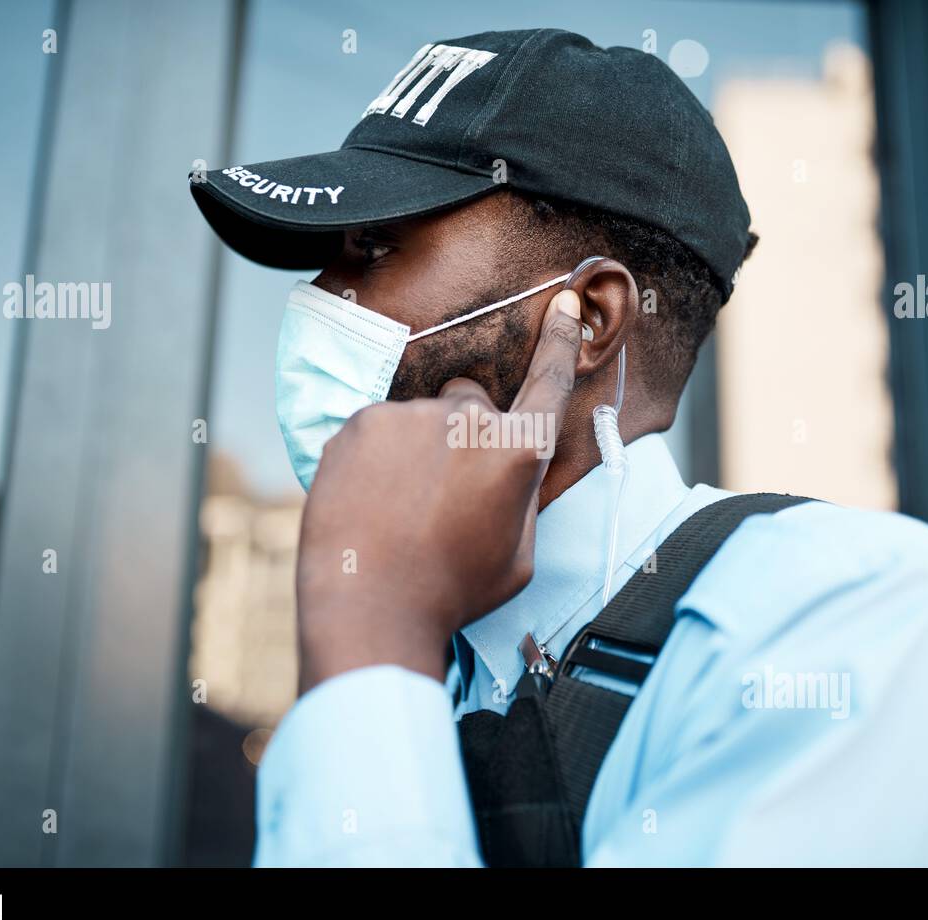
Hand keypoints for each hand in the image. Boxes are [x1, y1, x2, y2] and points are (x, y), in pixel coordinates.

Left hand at [294, 289, 582, 693]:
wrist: (370, 607)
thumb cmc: (451, 593)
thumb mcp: (517, 556)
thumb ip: (520, 497)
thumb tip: (508, 468)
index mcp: (516, 454)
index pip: (548, 383)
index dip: (560, 342)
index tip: (565, 303)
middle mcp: (469, 421)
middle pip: (471, 403)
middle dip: (462, 433)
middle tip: (440, 493)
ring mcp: (410, 416)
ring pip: (419, 419)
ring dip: (414, 449)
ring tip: (398, 509)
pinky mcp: (362, 422)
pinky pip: (377, 429)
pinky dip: (375, 457)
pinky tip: (369, 500)